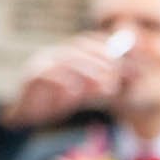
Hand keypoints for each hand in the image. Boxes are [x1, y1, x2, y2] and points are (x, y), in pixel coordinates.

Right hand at [0, 31, 124, 128]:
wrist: (29, 117)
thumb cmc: (57, 102)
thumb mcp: (85, 92)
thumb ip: (103, 83)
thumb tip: (130, 77)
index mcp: (66, 54)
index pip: (88, 43)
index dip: (107, 49)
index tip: (126, 62)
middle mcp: (54, 55)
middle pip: (79, 49)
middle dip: (101, 62)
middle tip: (117, 77)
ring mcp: (41, 64)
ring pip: (66, 61)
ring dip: (89, 73)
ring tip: (106, 89)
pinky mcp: (31, 78)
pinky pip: (48, 75)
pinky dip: (65, 82)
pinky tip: (76, 93)